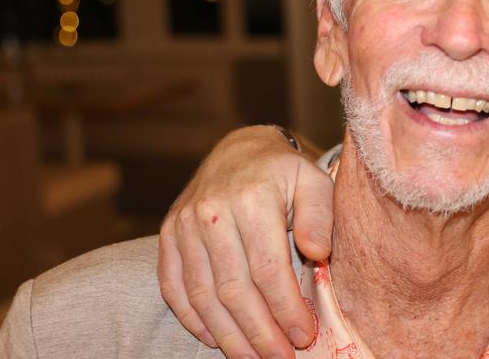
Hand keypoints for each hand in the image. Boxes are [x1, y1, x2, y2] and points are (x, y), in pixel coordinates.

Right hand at [158, 125, 334, 357]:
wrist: (240, 150)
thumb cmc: (284, 173)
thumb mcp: (313, 181)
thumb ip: (321, 215)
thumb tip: (319, 253)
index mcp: (252, 198)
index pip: (268, 268)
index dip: (285, 308)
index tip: (304, 336)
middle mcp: (211, 212)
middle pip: (233, 289)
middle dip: (259, 332)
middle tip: (280, 358)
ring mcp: (183, 225)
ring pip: (203, 296)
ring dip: (229, 335)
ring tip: (253, 358)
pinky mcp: (167, 236)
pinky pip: (174, 287)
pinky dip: (193, 319)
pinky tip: (216, 339)